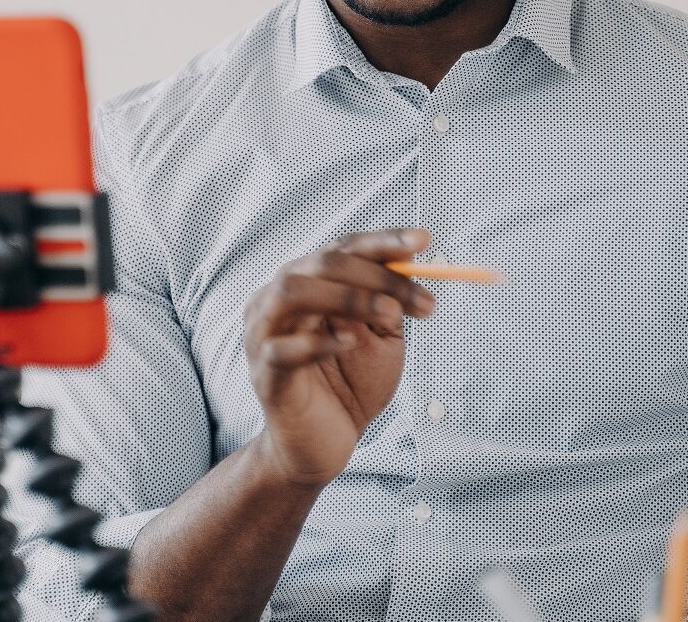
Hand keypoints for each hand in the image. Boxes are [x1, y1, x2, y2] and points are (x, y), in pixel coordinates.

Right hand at [243, 228, 434, 486]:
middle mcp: (277, 300)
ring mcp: (263, 335)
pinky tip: (350, 344)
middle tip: (419, 300)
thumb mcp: (380, 338)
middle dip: (377, 275)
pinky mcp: (264, 374)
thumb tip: (411, 259)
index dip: (383, 241)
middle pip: (321, 263)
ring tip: (390, 316)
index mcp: (306, 285)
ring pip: (293, 292)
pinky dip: (319, 342)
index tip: (424, 240)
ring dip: (348, 296)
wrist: (321, 447)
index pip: (342, 248)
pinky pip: (284, 349)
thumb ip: (388, 302)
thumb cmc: (349, 386)